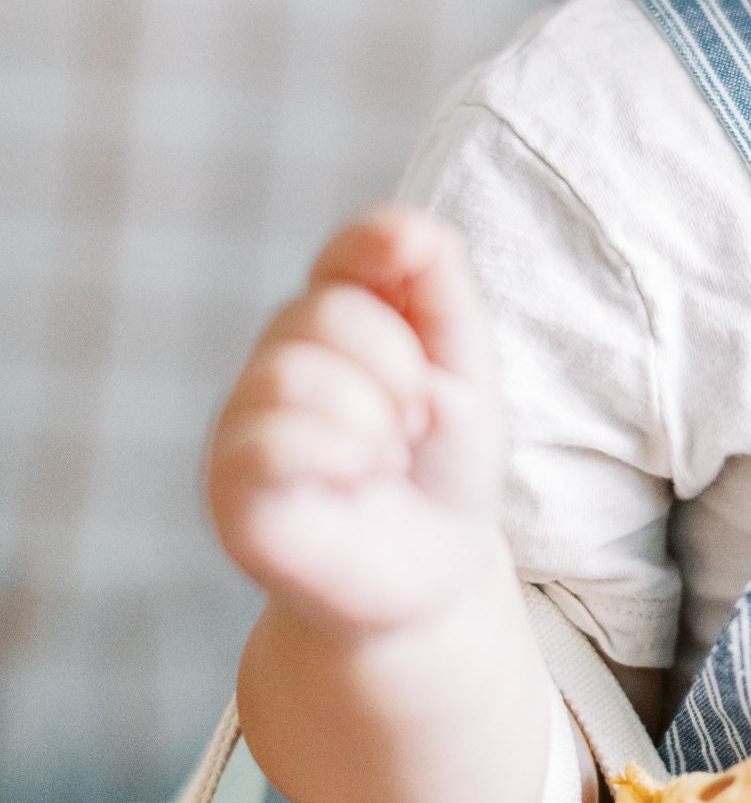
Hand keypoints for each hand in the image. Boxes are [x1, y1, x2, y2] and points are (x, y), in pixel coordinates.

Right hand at [205, 205, 510, 636]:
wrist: (434, 576)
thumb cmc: (443, 469)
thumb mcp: (467, 370)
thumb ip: (441, 288)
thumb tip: (405, 226)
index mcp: (342, 323)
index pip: (346, 251)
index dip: (376, 243)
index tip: (408, 260)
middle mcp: (281, 359)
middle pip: (326, 312)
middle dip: (398, 370)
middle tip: (415, 426)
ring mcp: (247, 420)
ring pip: (294, 374)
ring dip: (371, 422)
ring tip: (387, 461)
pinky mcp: (230, 485)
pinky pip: (269, 439)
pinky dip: (335, 454)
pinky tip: (355, 481)